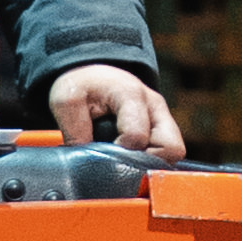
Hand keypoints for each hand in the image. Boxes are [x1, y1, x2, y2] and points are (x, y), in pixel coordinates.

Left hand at [51, 63, 185, 157]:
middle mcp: (154, 105)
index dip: (120, 154)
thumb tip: (87, 166)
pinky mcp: (165, 126)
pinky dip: (152, 158)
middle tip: (121, 161)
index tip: (103, 154)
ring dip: (151, 161)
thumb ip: (75, 132)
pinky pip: (169, 151)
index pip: (136, 136)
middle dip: (146, 162)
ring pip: (174, 152)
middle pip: (171, 148)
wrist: (93, 74)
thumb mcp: (66, 101)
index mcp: (130, 94)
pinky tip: (132, 154)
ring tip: (126, 158)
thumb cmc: (82, 86)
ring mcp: (163, 115)